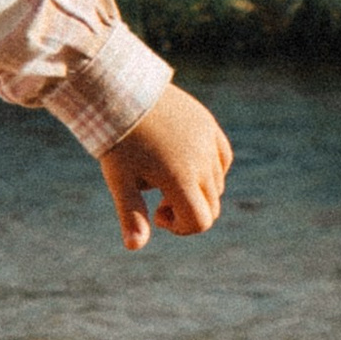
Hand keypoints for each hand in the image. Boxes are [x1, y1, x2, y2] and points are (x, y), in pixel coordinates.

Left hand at [98, 84, 231, 249]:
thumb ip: (131, 214)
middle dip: (187, 210)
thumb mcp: (120, 180)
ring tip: (164, 174)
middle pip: (211, 205)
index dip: (181, 227)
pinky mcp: (208, 124)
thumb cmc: (117, 140)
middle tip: (158, 198)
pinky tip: (185, 163)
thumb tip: (135, 247)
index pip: (200, 221)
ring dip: (196, 189)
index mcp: (180, 178)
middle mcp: (201, 160)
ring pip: (216, 183)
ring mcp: (208, 140)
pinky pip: (222, 158)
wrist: (121, 92)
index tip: (157, 213)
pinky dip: (210, 169)